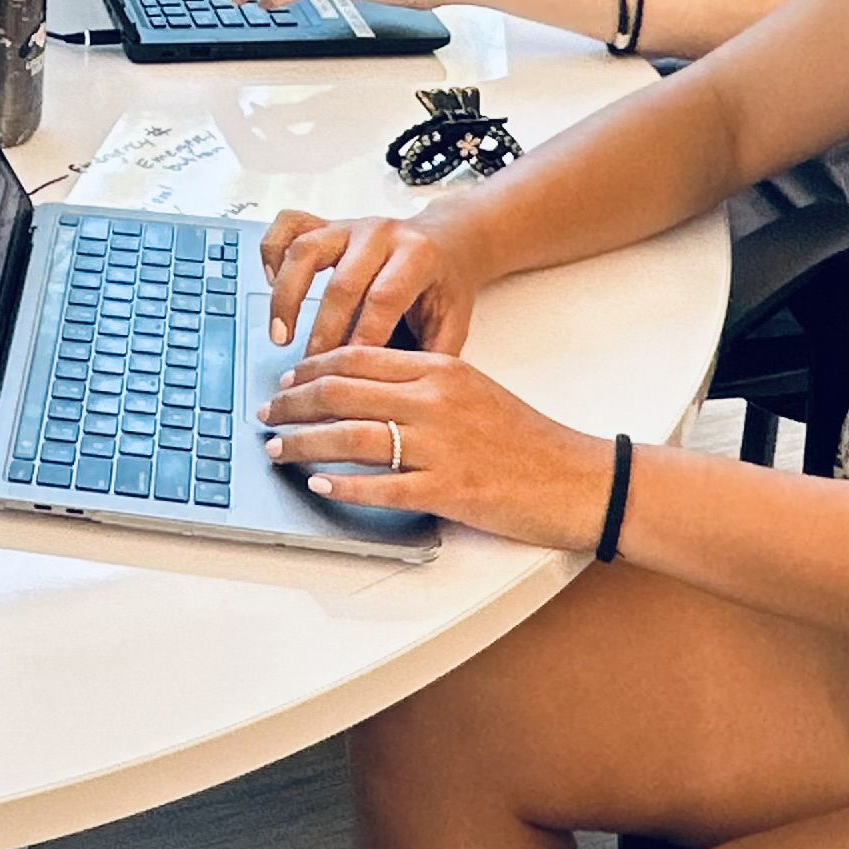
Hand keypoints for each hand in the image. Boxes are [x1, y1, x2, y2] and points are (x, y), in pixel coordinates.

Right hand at [257, 206, 482, 355]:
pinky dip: (272, 253)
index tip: (346, 377)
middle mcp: (380, 233)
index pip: (383, 299)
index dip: (362, 340)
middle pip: (341, 284)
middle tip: (311, 372)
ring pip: (305, 251)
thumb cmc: (444, 287)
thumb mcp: (453, 322)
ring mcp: (349, 225)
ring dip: (287, 297)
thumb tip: (396, 396)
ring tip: (280, 336)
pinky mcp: (326, 223)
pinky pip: (288, 226)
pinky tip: (270, 283)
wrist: (448, 242)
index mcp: (417, 254)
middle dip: (323, 334)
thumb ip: (430, 356)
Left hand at [261, 342, 613, 549]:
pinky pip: (382, 487)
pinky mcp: (449, 489)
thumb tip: (363, 389)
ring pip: (351, 437)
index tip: (286, 381)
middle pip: (341, 393)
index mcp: (439, 369)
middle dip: (292, 404)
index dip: (310, 370)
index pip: (356, 359)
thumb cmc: (527, 438)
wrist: (580, 478)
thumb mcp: (472, 390)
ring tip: (278, 450)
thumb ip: (421, 384)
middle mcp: (434, 400)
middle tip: (268, 415)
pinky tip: (320, 486)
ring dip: (303, 444)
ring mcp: (440, 446)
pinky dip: (344, 486)